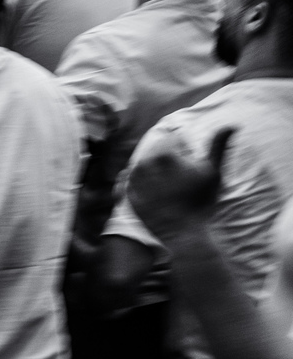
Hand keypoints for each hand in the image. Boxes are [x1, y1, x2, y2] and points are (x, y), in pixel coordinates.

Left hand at [127, 127, 232, 243]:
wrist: (184, 233)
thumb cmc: (201, 202)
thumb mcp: (213, 172)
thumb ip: (218, 146)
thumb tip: (231, 125)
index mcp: (162, 154)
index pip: (171, 139)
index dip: (183, 149)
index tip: (189, 163)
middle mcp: (143, 163)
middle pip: (155, 150)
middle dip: (167, 156)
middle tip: (180, 176)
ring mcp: (133, 179)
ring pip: (144, 163)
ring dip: (153, 167)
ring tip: (169, 183)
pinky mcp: (128, 193)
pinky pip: (131, 179)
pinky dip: (140, 179)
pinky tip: (154, 188)